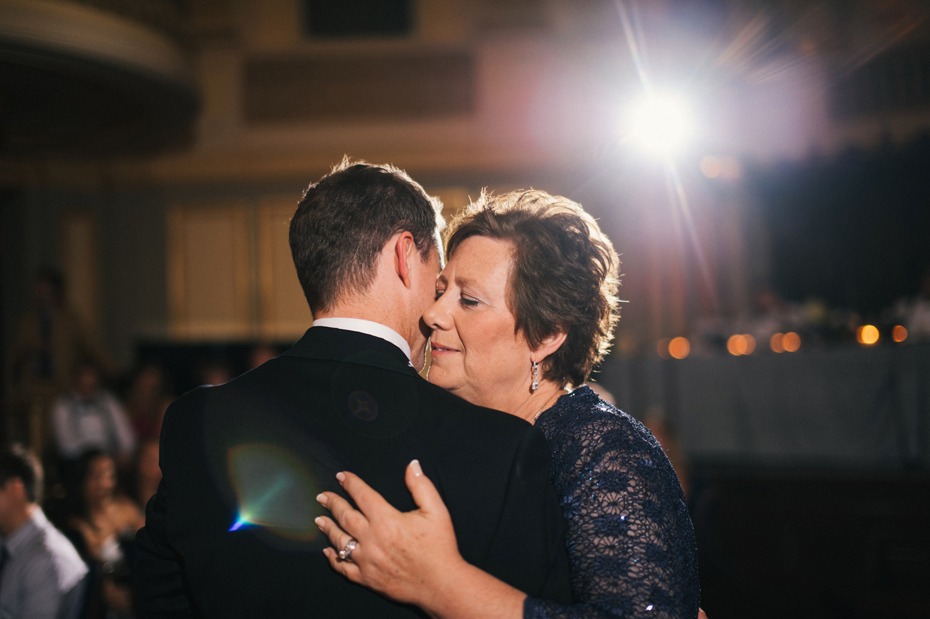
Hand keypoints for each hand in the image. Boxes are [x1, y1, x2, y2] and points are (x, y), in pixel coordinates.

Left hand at [315, 460, 463, 609]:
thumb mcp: (436, 511)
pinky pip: (343, 568)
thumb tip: (412, 465)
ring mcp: (367, 560)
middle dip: (333, 503)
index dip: (351, 483)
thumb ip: (421, 486)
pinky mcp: (366, 578)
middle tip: (322, 496)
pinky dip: (333, 558)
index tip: (342, 476)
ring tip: (319, 519)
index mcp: (387, 520)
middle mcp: (372, 539)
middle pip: (345, 516)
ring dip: (328, 528)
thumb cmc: (439, 547)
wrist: (441, 584)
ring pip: (340, 541)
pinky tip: (328, 551)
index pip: (362, 495)